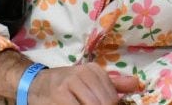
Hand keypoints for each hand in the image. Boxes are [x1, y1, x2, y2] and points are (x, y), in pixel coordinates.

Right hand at [0, 50, 141, 103]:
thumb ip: (113, 83)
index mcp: (92, 70)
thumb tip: (137, 84)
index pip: (112, 97)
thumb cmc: (65, 84)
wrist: (34, 84)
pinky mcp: (58, 99)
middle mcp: (80, 75)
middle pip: (103, 104)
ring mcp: (67, 88)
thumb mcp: (88, 78)